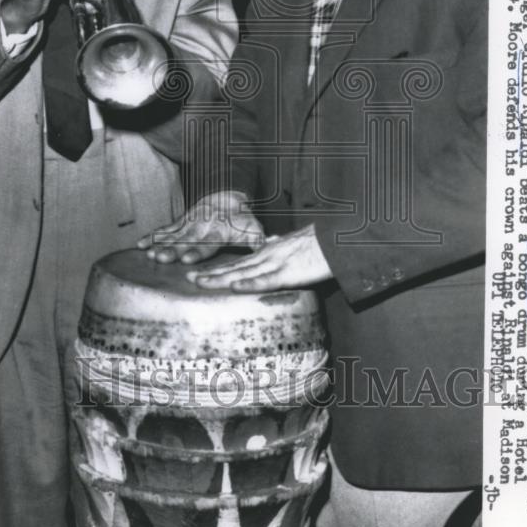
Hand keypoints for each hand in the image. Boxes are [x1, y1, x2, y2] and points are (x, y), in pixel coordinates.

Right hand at [138, 191, 263, 263]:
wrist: (228, 195)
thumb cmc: (243, 219)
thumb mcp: (254, 228)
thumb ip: (259, 241)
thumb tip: (271, 248)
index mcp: (219, 232)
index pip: (207, 243)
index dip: (197, 251)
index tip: (187, 259)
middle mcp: (201, 227)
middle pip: (185, 240)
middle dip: (173, 250)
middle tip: (161, 258)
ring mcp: (189, 223)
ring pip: (173, 235)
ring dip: (160, 244)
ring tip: (148, 253)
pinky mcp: (180, 222)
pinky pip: (164, 229)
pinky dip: (152, 236)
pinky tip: (140, 245)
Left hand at [185, 224, 333, 291]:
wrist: (338, 239)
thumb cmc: (318, 243)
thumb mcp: (293, 243)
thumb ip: (278, 244)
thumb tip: (268, 241)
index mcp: (269, 252)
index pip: (238, 262)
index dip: (218, 268)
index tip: (200, 273)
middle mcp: (267, 256)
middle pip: (234, 267)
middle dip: (211, 274)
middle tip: (188, 279)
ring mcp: (277, 264)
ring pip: (243, 272)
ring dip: (220, 278)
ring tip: (199, 282)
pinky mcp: (289, 272)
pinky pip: (266, 280)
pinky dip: (249, 283)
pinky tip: (234, 286)